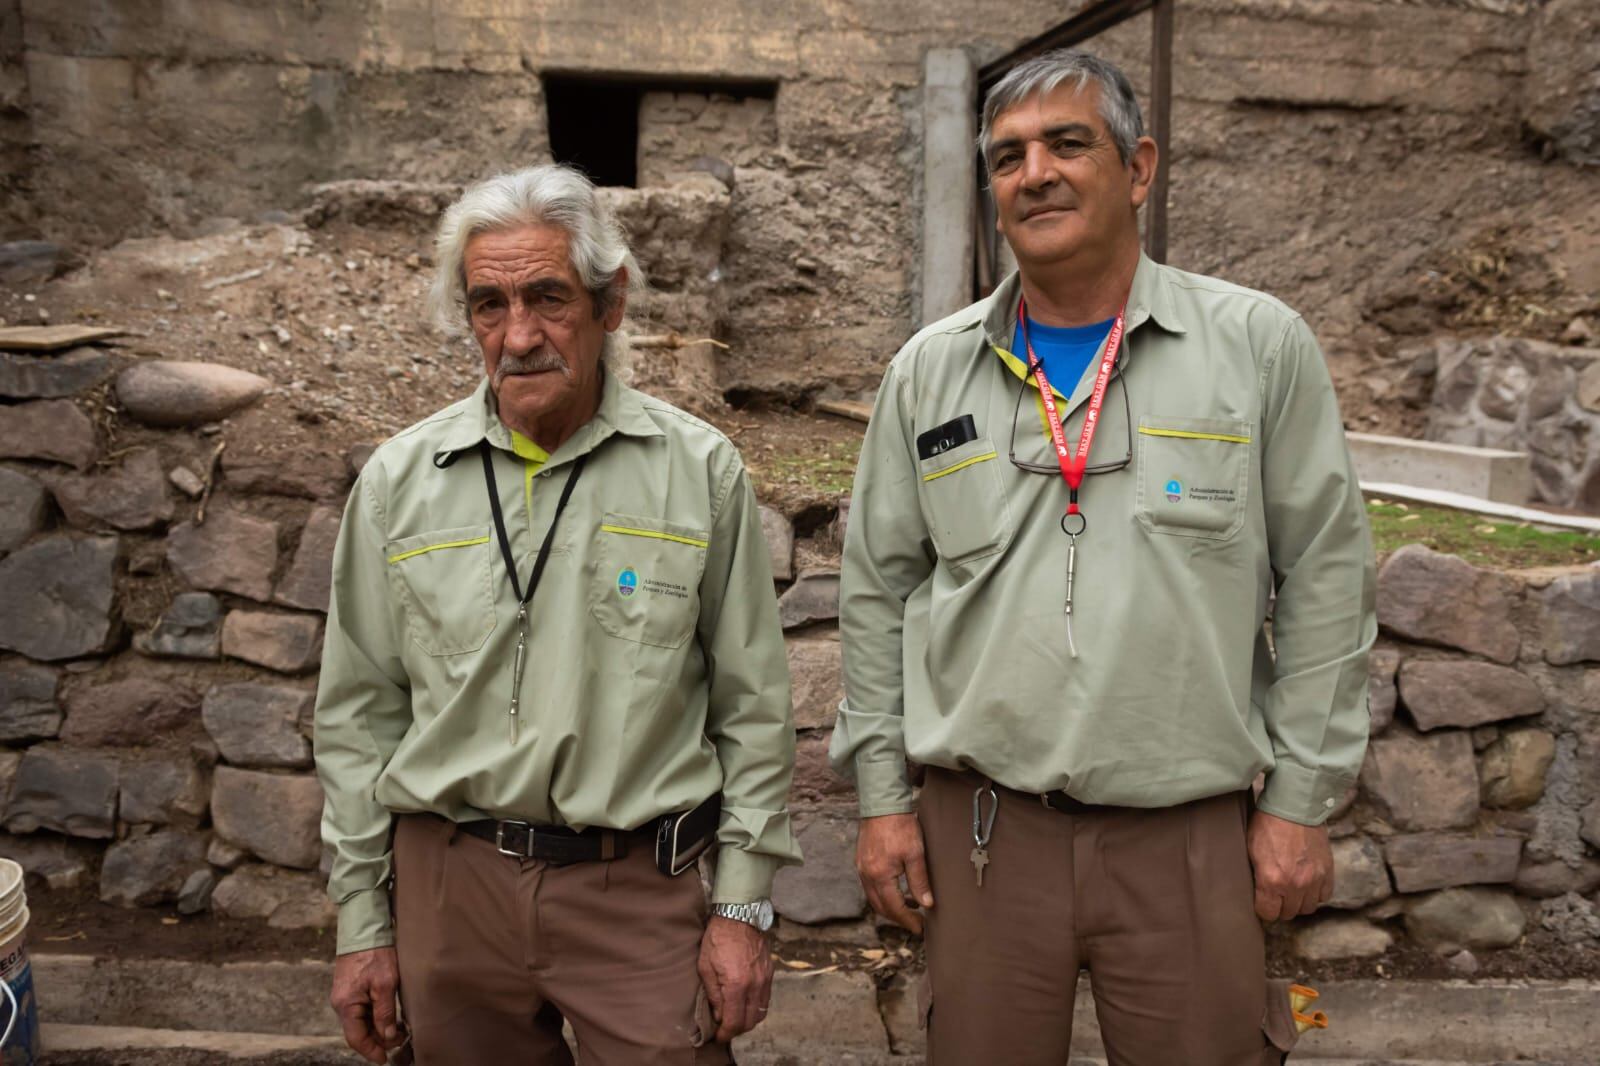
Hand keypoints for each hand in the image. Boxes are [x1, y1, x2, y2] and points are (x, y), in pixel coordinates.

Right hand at [331, 946, 405, 1063]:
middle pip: (358, 1032)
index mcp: (346, 1005)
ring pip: (360, 1022)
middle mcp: (341, 1003)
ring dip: (378, 1028)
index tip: (385, 1059)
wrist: (364, 928)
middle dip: (378, 1040)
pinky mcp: (350, 989)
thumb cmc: (375, 954)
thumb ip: (386, 1012)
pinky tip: (389, 1016)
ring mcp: (344, 996)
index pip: (356, 1038)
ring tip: (399, 1029)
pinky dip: (374, 1017)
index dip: (371, 1051)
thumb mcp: (386, 984)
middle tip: (401, 1040)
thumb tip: (388, 1035)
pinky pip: (361, 1011)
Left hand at [697, 915, 772, 1043]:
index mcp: (737, 984)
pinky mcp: (770, 972)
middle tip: (725, 1028)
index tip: (718, 1036)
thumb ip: (713, 994)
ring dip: (748, 1019)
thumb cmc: (718, 938)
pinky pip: (766, 999)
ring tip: (734, 1016)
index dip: (725, 1033)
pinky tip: (744, 1002)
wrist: (740, 914)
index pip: (734, 1021)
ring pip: (761, 1012)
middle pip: (750, 1021)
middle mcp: (755, 985)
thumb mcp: (706, 966)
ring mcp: (765, 979)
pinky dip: (756, 1007)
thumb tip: (719, 1014)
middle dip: (736, 1029)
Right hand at [855, 812, 933, 934]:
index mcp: (880, 875)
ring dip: (890, 906)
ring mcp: (861, 868)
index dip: (908, 920)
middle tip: (915, 923)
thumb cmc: (900, 826)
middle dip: (898, 918)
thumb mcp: (915, 854)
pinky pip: (870, 886)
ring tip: (910, 908)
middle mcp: (866, 874)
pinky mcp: (861, 860)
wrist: (882, 803)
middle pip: (881, 907)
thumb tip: (927, 905)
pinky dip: (883, 894)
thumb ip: (919, 881)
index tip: (920, 928)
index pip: (894, 907)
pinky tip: (897, 890)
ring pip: (874, 898)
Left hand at [1247, 810, 1333, 920]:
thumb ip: (1256, 876)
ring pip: (1307, 908)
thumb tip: (1256, 892)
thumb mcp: (1251, 850)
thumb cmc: (1267, 824)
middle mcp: (1295, 884)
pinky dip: (1315, 893)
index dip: (1263, 908)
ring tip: (1291, 889)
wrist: (1294, 806)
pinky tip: (1307, 883)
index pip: (1268, 913)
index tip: (1262, 901)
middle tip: (1275, 894)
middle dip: (1280, 906)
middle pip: (1288, 913)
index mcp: (1272, 880)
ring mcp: (1314, 879)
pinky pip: (1324, 896)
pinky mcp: (1328, 871)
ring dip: (1298, 901)